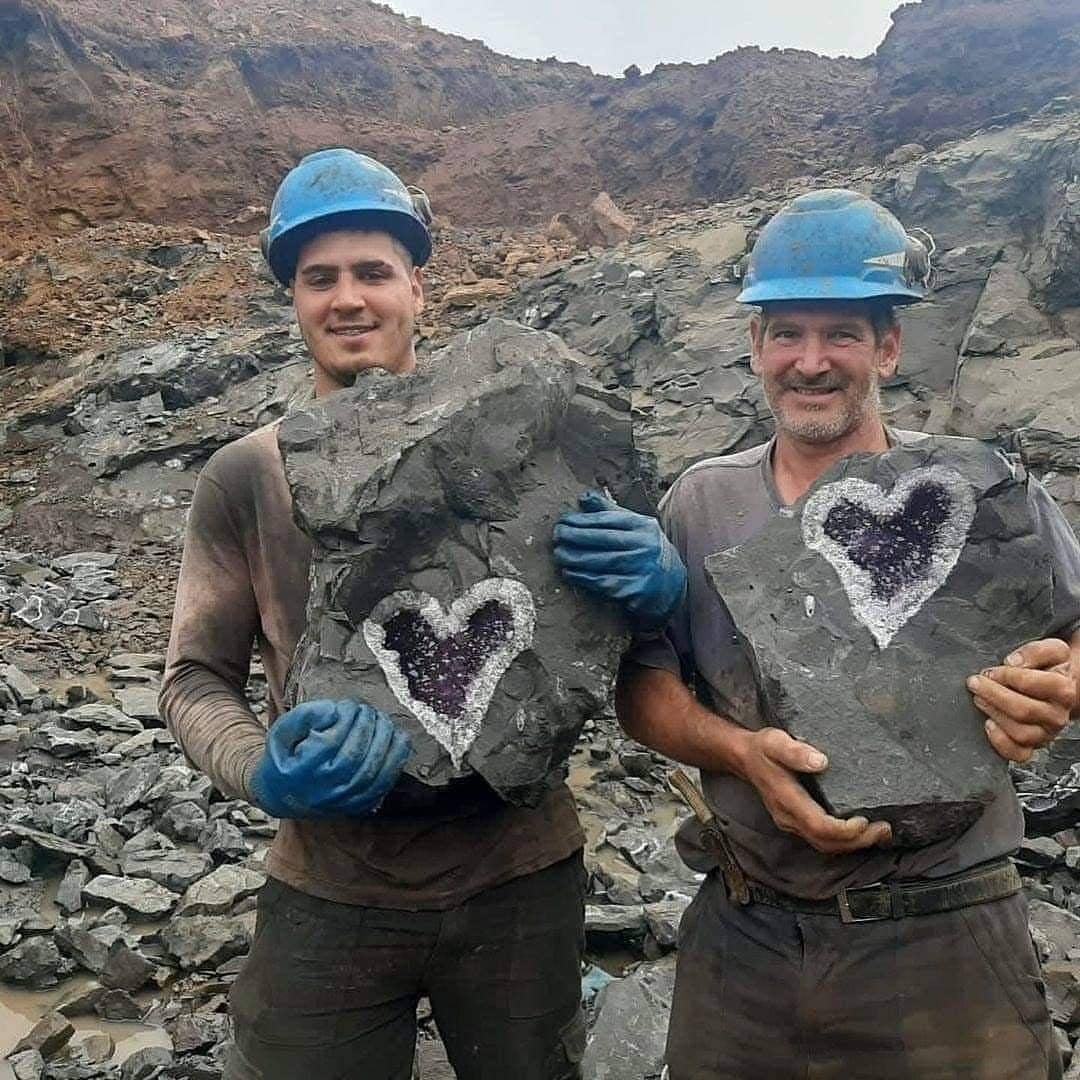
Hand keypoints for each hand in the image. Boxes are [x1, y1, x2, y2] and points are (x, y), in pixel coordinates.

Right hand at [250, 699, 410, 818]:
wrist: (282, 794)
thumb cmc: (285, 757)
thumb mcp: (282, 731)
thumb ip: (305, 716)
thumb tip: (334, 710)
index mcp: (299, 773)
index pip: (330, 743)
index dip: (344, 719)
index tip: (348, 705)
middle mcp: (322, 791)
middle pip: (354, 756)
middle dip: (366, 726)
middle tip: (367, 710)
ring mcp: (341, 802)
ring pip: (372, 772)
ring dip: (384, 740)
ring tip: (382, 720)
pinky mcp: (357, 805)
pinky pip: (383, 785)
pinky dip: (396, 761)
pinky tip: (399, 740)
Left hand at [552, 490, 686, 627]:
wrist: (672, 584)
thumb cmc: (645, 550)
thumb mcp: (635, 527)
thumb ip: (610, 512)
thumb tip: (584, 497)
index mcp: (644, 526)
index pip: (609, 520)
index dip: (584, 520)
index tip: (564, 520)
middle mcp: (646, 546)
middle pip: (605, 539)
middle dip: (577, 537)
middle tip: (557, 536)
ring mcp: (643, 569)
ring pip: (603, 562)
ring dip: (577, 558)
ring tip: (559, 554)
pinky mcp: (637, 590)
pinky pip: (605, 583)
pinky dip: (585, 578)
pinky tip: (570, 573)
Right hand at [735, 727, 891, 854]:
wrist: (744, 758)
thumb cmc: (762, 748)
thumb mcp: (775, 741)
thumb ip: (796, 751)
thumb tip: (821, 761)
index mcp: (786, 799)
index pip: (818, 826)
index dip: (844, 830)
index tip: (865, 820)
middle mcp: (788, 817)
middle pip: (825, 842)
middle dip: (857, 841)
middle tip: (884, 829)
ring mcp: (791, 823)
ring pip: (824, 845)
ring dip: (853, 844)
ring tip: (878, 832)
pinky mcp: (796, 822)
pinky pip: (821, 839)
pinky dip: (843, 840)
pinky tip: (860, 831)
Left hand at [968, 639, 1077, 763]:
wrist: (1055, 688)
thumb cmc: (1048, 669)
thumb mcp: (1050, 651)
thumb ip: (1034, 652)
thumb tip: (1013, 662)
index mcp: (1063, 690)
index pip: (1036, 685)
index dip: (1009, 676)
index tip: (992, 670)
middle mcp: (1057, 715)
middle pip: (1024, 710)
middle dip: (993, 694)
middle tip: (976, 682)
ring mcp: (1045, 733)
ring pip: (1019, 732)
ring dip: (993, 713)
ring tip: (979, 698)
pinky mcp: (1032, 746)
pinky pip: (1018, 754)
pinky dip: (1000, 743)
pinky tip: (988, 724)